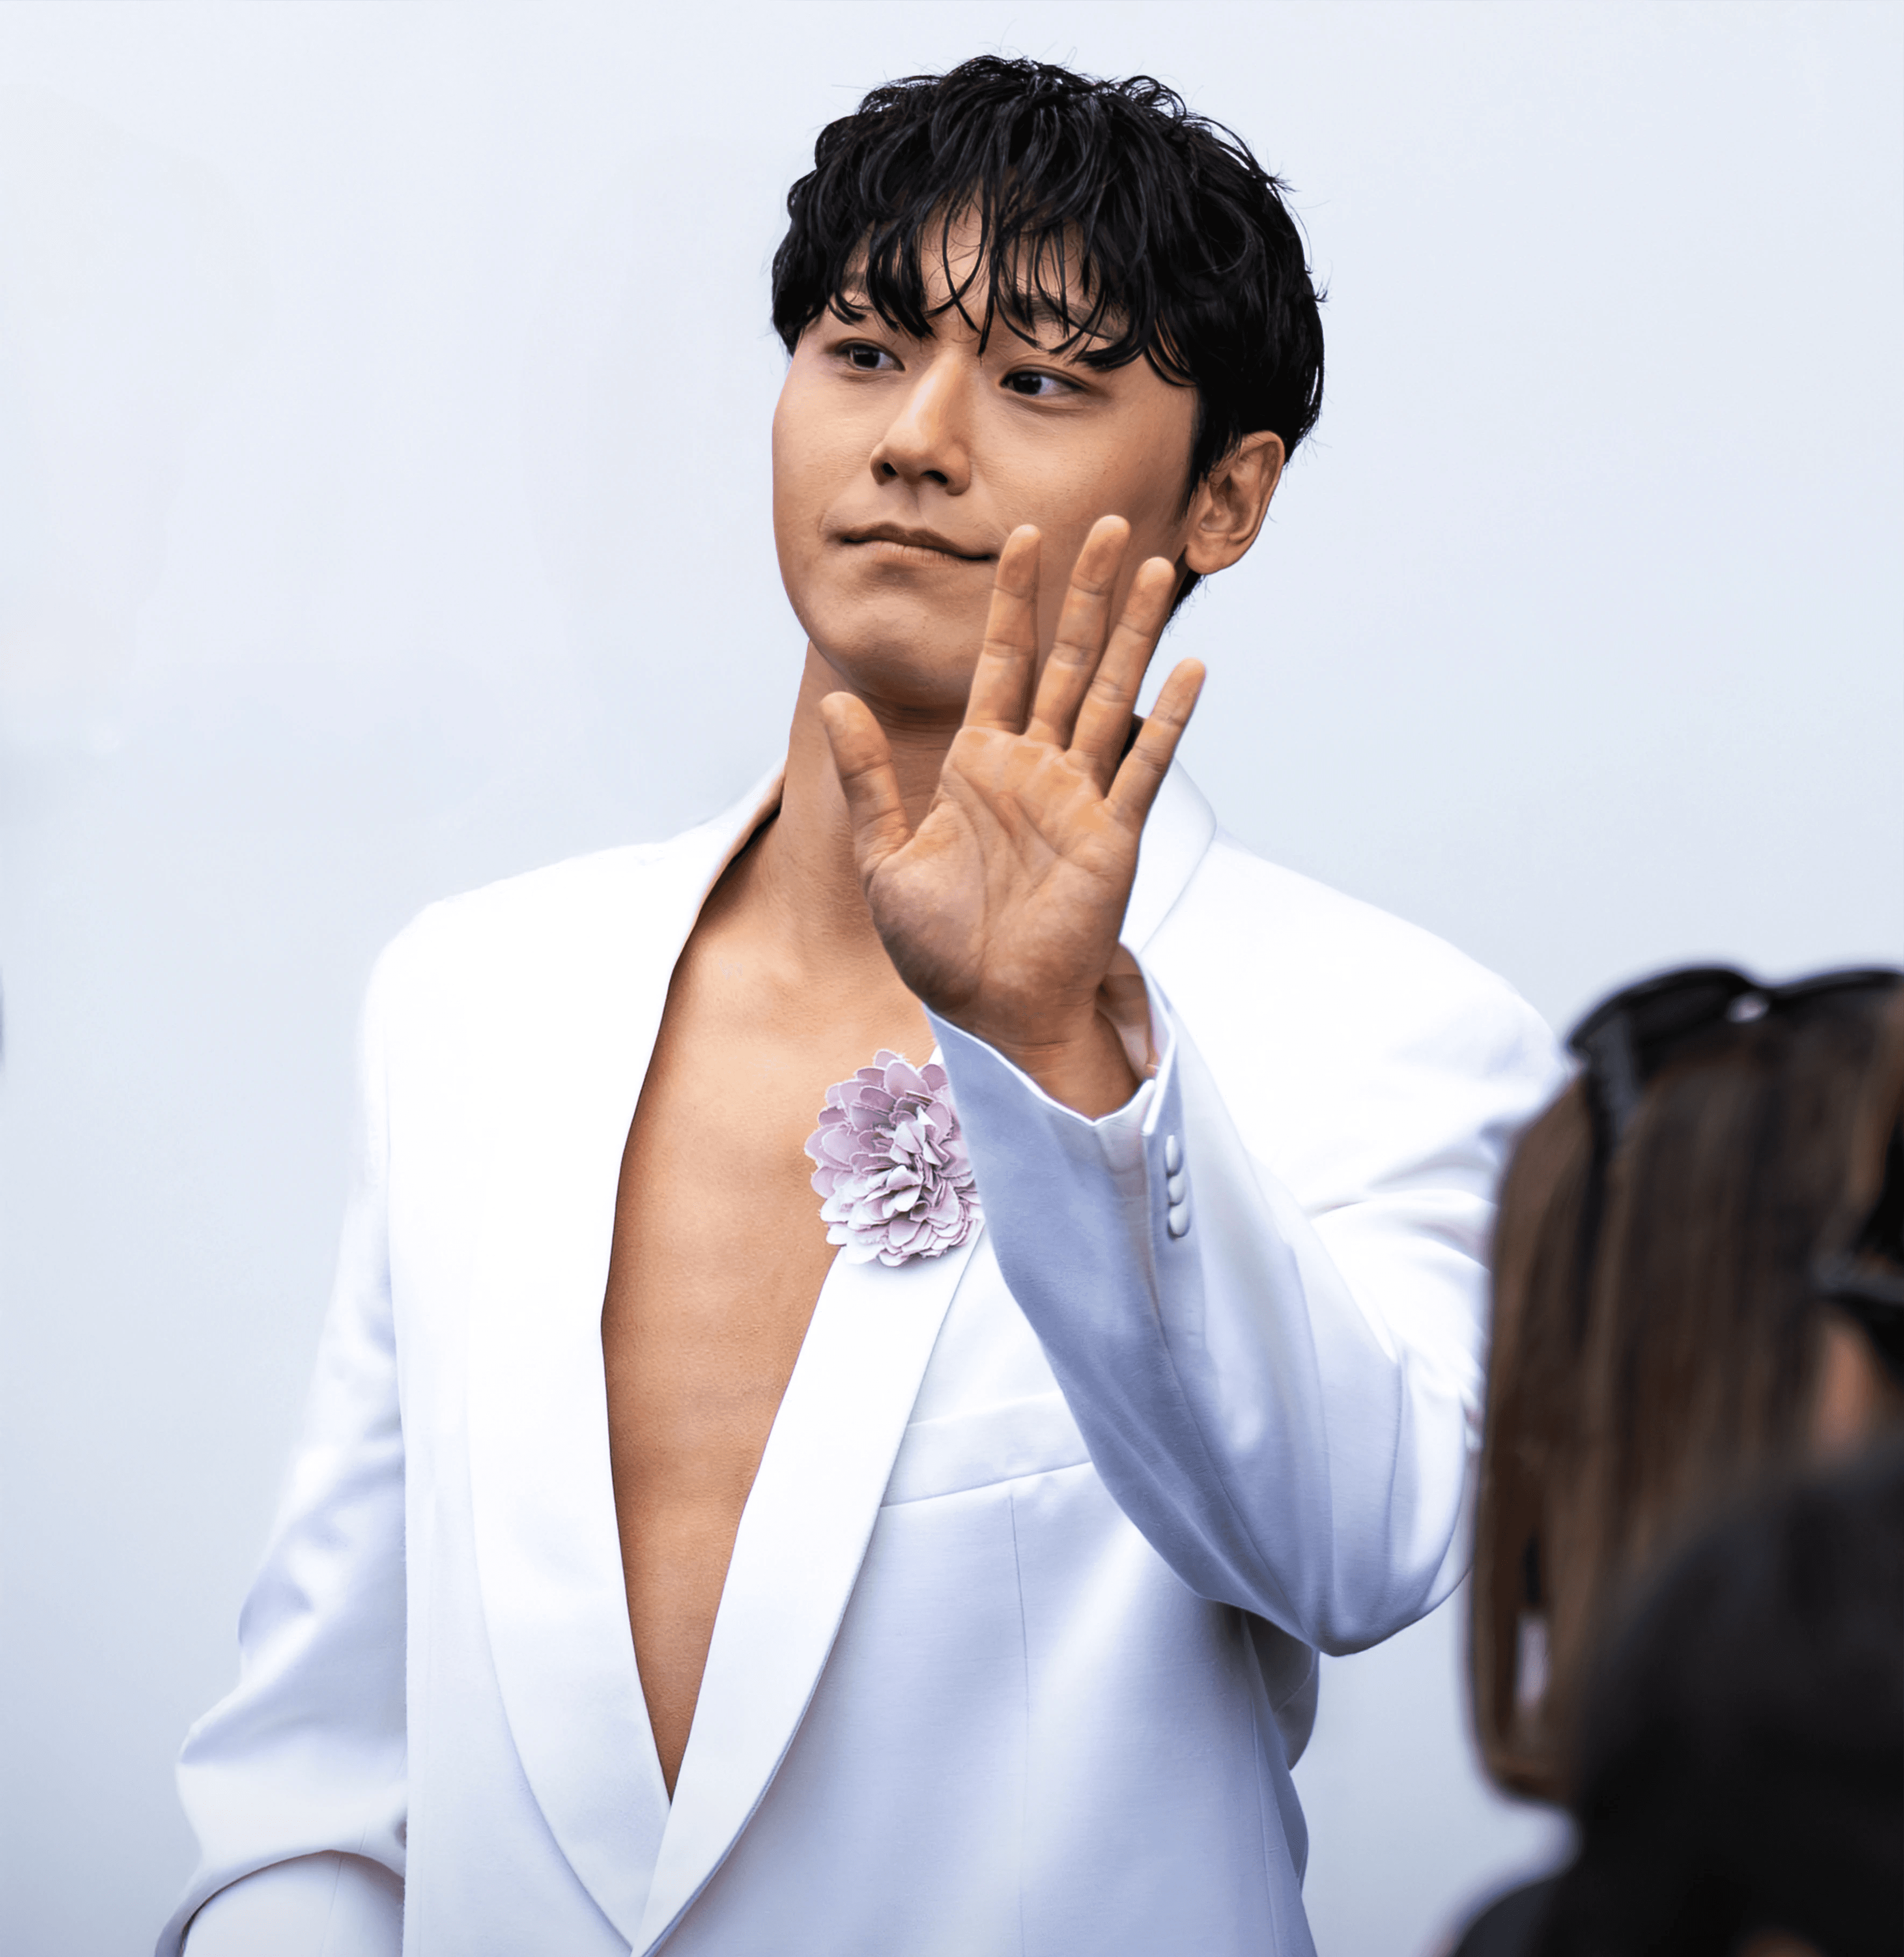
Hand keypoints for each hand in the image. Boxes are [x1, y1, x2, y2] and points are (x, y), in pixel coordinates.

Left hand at [820, 516, 1204, 1116]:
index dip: (1013, 599)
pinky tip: (1191, 668)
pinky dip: (1168, 718)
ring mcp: (1079, 797)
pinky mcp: (1112, 835)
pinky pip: (1144, 766)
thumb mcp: (884, 858)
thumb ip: (868, 779)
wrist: (990, 1011)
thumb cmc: (939, 947)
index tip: (1022, 534)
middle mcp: (1035, 768)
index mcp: (980, 765)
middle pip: (1066, 659)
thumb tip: (838, 701)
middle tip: (1110, 523)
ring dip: (1135, 632)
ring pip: (1110, 694)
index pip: (1001, 661)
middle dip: (1087, 592)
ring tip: (1159, 567)